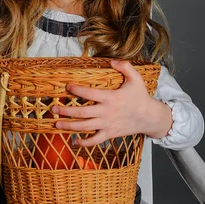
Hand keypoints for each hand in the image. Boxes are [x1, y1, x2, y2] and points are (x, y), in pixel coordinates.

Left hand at [53, 59, 172, 146]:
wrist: (150, 117)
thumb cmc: (141, 97)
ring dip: (70, 126)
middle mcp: (106, 112)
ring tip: (57, 124)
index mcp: (111, 98)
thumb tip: (112, 60)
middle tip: (54, 109)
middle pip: (83, 113)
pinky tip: (74, 141)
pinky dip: (85, 142)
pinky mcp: (110, 134)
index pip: (90, 93)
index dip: (77, 90)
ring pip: (85, 127)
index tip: (67, 86)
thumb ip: (125, 67)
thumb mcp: (136, 78)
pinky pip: (95, 140)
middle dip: (66, 111)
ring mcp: (107, 125)